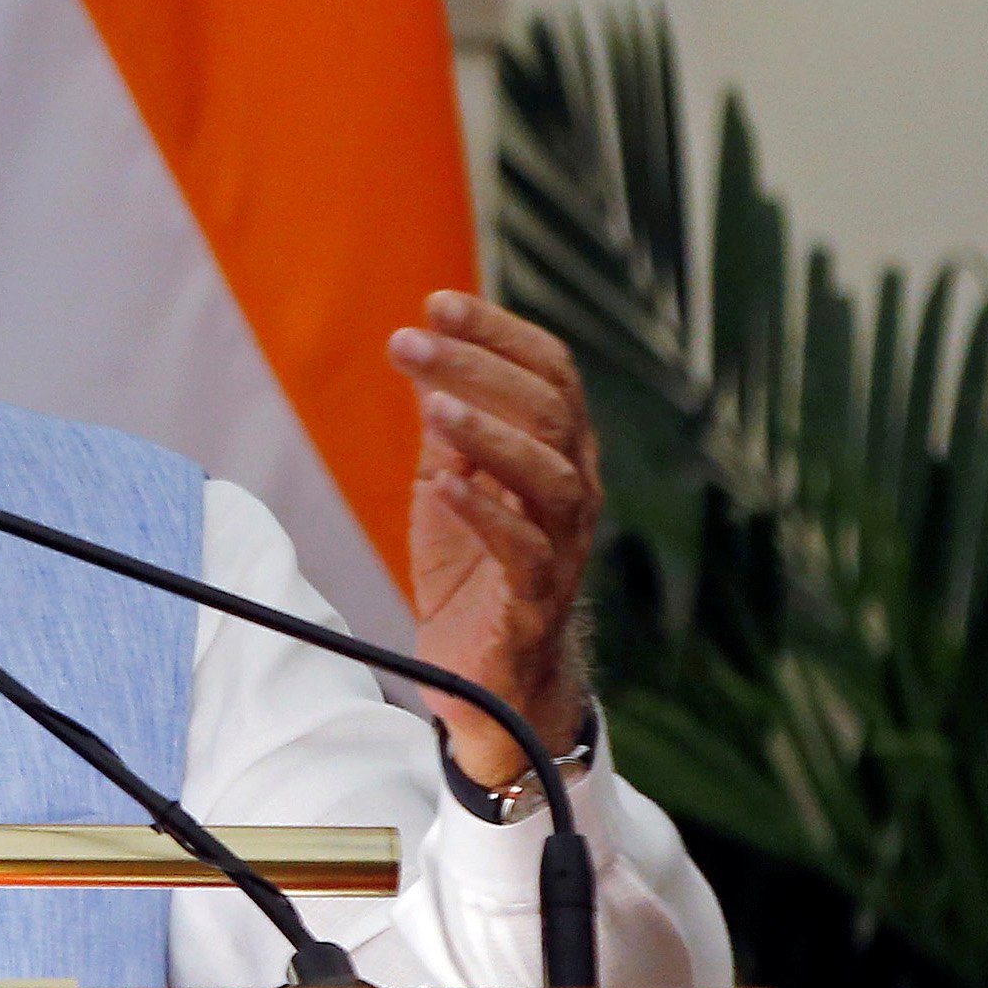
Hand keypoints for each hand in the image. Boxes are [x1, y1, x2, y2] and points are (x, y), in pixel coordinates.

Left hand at [388, 290, 600, 786]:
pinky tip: (443, 484)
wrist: (487, 684)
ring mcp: (563, 548)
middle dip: (480, 367)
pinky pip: (524, 551)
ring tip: (432, 403)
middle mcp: (573, 493)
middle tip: (413, 339)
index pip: (549, 373)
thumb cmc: (472, 578)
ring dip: (489, 432)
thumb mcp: (448, 489)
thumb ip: (447, 430)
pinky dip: (484, 513)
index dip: (499, 333)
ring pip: (549, 476)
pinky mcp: (536, 602)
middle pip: (548, 410)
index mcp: (558, 455)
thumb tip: (423, 354)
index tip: (437, 303)